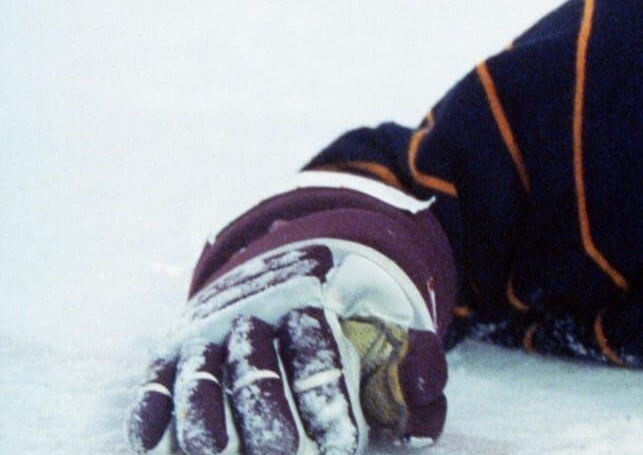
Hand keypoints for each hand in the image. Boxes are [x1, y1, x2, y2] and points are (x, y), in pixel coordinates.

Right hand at [128, 244, 446, 454]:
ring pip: (201, 374)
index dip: (325, 394)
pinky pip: (157, 378)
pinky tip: (146, 441)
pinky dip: (150, 407)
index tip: (343, 443)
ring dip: (201, 417)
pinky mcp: (172, 350)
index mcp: (306, 301)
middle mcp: (253, 313)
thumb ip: (408, 362)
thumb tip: (428, 390)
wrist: (274, 274)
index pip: (314, 344)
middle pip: (255, 363)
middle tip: (280, 453)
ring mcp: (207, 331)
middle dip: (265, 412)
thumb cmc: (339, 324)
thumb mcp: (380, 330)